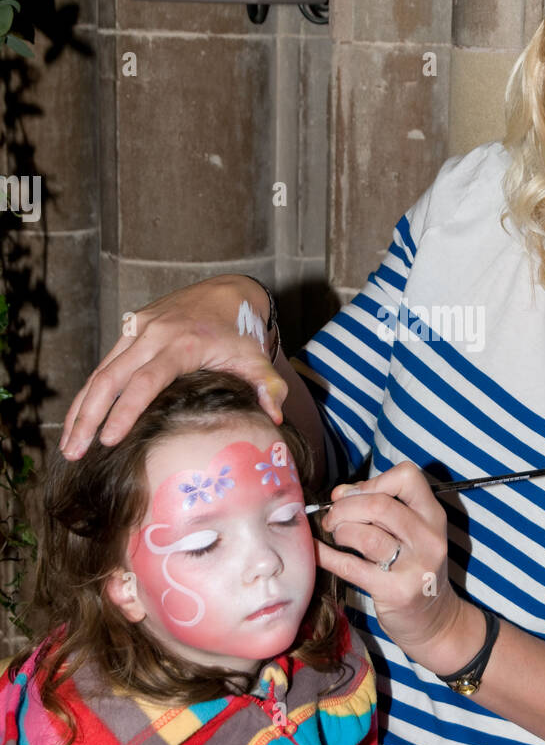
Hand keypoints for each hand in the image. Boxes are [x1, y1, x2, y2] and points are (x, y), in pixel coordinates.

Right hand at [59, 276, 285, 459]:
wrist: (227, 291)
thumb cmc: (240, 332)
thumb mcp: (256, 359)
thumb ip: (268, 388)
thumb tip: (276, 420)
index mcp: (182, 343)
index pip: (147, 381)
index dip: (126, 411)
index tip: (109, 441)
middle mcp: (153, 333)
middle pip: (111, 378)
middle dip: (89, 417)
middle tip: (74, 453)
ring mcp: (137, 329)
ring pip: (100, 372)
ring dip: (81, 409)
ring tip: (69, 446)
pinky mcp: (129, 329)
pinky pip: (103, 365)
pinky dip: (88, 393)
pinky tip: (78, 420)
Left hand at [316, 461, 485, 673]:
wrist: (435, 621)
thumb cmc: (414, 569)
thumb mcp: (411, 533)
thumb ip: (379, 507)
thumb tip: (338, 493)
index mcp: (434, 516)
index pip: (407, 477)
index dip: (373, 481)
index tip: (354, 496)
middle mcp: (429, 539)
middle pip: (379, 505)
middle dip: (346, 507)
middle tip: (332, 519)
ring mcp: (414, 567)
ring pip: (366, 535)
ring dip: (340, 531)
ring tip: (335, 536)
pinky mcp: (395, 592)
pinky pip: (351, 566)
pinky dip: (327, 556)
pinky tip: (315, 551)